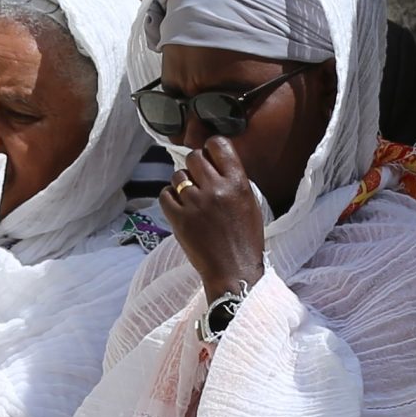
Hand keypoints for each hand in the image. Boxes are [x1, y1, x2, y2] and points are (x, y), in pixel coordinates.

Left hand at [161, 136, 267, 305]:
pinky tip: (179, 206)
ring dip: (181, 183)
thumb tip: (214, 162)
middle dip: (194, 164)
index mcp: (238, 183)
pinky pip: (165, 195)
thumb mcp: (250, 203)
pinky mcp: (179, 219)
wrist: (234, 271)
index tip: (208, 155)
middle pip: (194, 156)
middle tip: (198, 179)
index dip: (210, 147)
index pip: (218, 145)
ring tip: (189, 197)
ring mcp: (196, 204)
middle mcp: (216, 189)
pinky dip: (169, 198)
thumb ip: (233, 180)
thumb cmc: (245, 240)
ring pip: (178, 175)